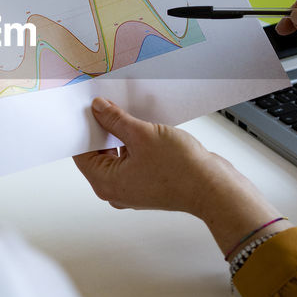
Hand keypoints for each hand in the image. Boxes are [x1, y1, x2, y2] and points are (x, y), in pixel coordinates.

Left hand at [74, 98, 283, 254]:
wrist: (214, 189)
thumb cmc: (181, 170)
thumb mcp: (142, 135)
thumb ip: (116, 120)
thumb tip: (99, 109)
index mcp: (106, 183)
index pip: (82, 153)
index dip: (83, 128)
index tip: (87, 109)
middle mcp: (116, 190)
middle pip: (99, 154)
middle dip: (103, 129)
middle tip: (108, 105)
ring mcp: (134, 188)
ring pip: (118, 156)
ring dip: (121, 135)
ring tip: (129, 114)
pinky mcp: (150, 183)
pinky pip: (134, 160)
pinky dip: (135, 144)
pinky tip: (144, 127)